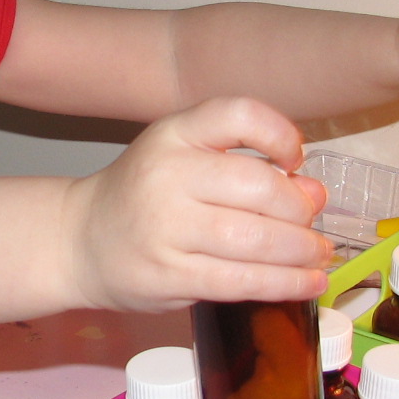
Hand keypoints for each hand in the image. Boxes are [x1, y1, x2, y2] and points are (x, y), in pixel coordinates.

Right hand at [61, 96, 332, 312]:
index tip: (295, 158)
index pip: (239, 114)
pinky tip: (307, 283)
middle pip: (259, 187)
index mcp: (174, 134)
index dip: (280, 134)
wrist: (80, 239)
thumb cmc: (144, 195)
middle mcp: (167, 174)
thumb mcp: (184, 159)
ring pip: (254, 239)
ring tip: (318, 256)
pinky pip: (240, 281)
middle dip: (300, 210)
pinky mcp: (170, 274)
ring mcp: (165, 227)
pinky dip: (284, 283)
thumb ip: (247, 167)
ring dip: (301, 251)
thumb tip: (315, 192)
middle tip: (312, 224)